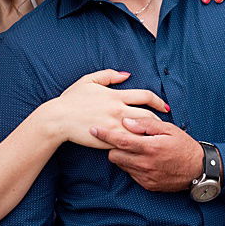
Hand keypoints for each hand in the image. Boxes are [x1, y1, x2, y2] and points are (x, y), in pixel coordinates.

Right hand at [48, 70, 168, 149]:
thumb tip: (126, 75)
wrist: (58, 118)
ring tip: (158, 139)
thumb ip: (109, 75)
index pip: (146, 96)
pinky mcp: (108, 140)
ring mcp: (114, 126)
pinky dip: (138, 146)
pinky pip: (129, 144)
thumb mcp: (89, 80)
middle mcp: (118, 110)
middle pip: (149, 116)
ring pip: (141, 131)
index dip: (158, 101)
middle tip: (166, 127)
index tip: (165, 107)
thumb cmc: (72, 99)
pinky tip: (143, 150)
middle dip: (160, 121)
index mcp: (116, 95)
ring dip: (152, 135)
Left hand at [90, 117, 203, 191]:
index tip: (93, 129)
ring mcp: (145, 176)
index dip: (104, 134)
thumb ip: (146, 124)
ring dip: (122, 155)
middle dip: (113, 146)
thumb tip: (126, 120)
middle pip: (115, 155)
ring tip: (132, 148)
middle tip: (119, 137)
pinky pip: (130, 173)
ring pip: (121, 165)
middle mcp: (145, 163)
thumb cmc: (183, 145)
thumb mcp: (168, 129)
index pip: (120, 140)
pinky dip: (131, 165)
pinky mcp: (147, 184)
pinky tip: (140, 158)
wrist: (198, 169)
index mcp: (150, 147)